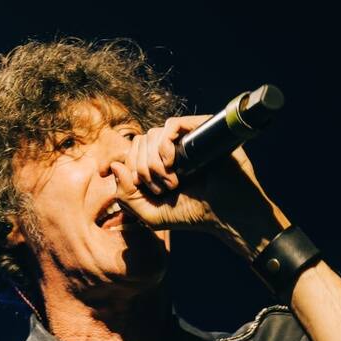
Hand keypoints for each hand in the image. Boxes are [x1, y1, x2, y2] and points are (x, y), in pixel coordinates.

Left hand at [110, 115, 290, 259]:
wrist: (226, 214)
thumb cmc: (191, 215)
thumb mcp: (149, 214)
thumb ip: (126, 195)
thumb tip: (114, 166)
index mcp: (155, 164)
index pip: (129, 152)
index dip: (121, 163)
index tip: (117, 179)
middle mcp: (169, 148)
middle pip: (138, 143)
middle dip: (142, 169)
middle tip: (160, 189)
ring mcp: (185, 139)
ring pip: (151, 135)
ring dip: (154, 162)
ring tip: (172, 182)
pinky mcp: (200, 131)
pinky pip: (172, 125)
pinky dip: (165, 144)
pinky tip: (173, 163)